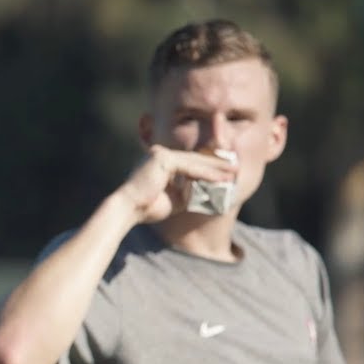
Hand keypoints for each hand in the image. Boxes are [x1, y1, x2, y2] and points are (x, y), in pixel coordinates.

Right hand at [116, 144, 235, 223]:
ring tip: (233, 172)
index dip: (209, 168)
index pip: (190, 162)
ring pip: (194, 161)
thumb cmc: (148, 208)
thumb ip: (190, 191)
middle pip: (194, 158)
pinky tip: (222, 178)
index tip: (225, 174)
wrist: (128, 210)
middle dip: (216, 165)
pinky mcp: (162, 159)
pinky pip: (190, 166)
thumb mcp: (176, 198)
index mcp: (161, 161)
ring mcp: (161, 154)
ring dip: (216, 167)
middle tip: (235, 169)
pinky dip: (207, 173)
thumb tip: (208, 191)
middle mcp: (160, 153)